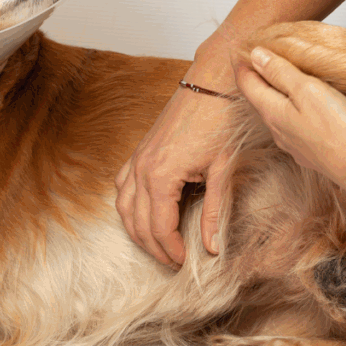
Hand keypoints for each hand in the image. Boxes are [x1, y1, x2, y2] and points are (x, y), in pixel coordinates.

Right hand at [115, 61, 235, 266]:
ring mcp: (137, 158)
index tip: (184, 262)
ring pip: (124, 207)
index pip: (159, 228)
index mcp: (162, 176)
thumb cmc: (221, 120)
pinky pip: (122, 185)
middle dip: (154, 247)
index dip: (171, 250)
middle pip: (138, 223)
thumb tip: (212, 247)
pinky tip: (141, 214)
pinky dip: (128, 206)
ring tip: (157, 245)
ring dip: (137, 230)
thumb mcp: (223, 170)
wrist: (212, 82)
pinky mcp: (139, 150)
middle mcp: (142, 169)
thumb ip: (214, 212)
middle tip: (172, 261)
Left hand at [236, 46, 345, 187]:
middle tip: (256, 59)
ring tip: (276, 78)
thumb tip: (256, 55)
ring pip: (274, 112)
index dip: (241, 64)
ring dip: (272, 93)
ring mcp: (291, 142)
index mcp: (272, 111)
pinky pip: (289, 125)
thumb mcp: (306, 89)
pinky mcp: (306, 150)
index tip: (240, 49)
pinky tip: (299, 106)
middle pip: (258, 98)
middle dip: (255, 77)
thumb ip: (280, 72)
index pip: (247, 84)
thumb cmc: (337, 128)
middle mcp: (276, 129)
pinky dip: (288, 108)